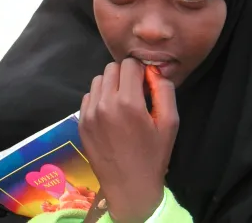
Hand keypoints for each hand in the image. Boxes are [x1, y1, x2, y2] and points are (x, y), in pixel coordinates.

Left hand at [79, 58, 178, 221]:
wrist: (129, 187)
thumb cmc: (153, 155)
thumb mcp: (170, 122)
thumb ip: (164, 90)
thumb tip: (152, 70)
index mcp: (128, 102)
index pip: (129, 64)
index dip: (140, 70)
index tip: (145, 84)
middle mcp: (104, 103)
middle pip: (112, 68)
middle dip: (125, 74)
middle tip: (134, 92)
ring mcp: (89, 113)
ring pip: (98, 80)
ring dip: (111, 84)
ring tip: (121, 101)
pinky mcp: (81, 122)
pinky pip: (89, 96)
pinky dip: (99, 97)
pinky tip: (109, 112)